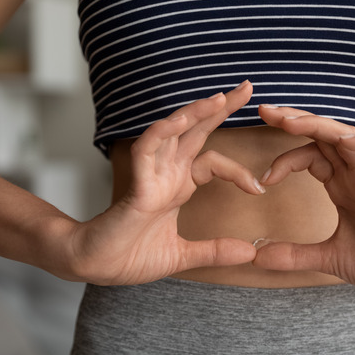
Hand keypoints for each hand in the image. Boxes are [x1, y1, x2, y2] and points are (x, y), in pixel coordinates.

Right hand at [62, 81, 261, 285]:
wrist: (95, 267)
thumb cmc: (128, 256)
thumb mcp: (182, 256)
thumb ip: (215, 252)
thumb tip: (250, 252)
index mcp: (178, 186)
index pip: (212, 161)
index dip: (238, 169)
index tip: (260, 189)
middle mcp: (166, 174)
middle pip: (197, 131)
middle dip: (220, 108)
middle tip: (247, 87)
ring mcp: (151, 176)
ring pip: (174, 132)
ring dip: (196, 112)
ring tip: (220, 97)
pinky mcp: (136, 185)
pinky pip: (147, 148)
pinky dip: (163, 132)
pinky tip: (181, 119)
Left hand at [253, 105, 354, 293]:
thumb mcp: (326, 259)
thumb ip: (293, 256)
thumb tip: (256, 257)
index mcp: (342, 187)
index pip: (311, 155)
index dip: (285, 159)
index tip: (263, 179)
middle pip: (326, 135)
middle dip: (296, 120)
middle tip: (266, 111)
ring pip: (349, 137)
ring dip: (320, 125)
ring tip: (290, 121)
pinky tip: (346, 141)